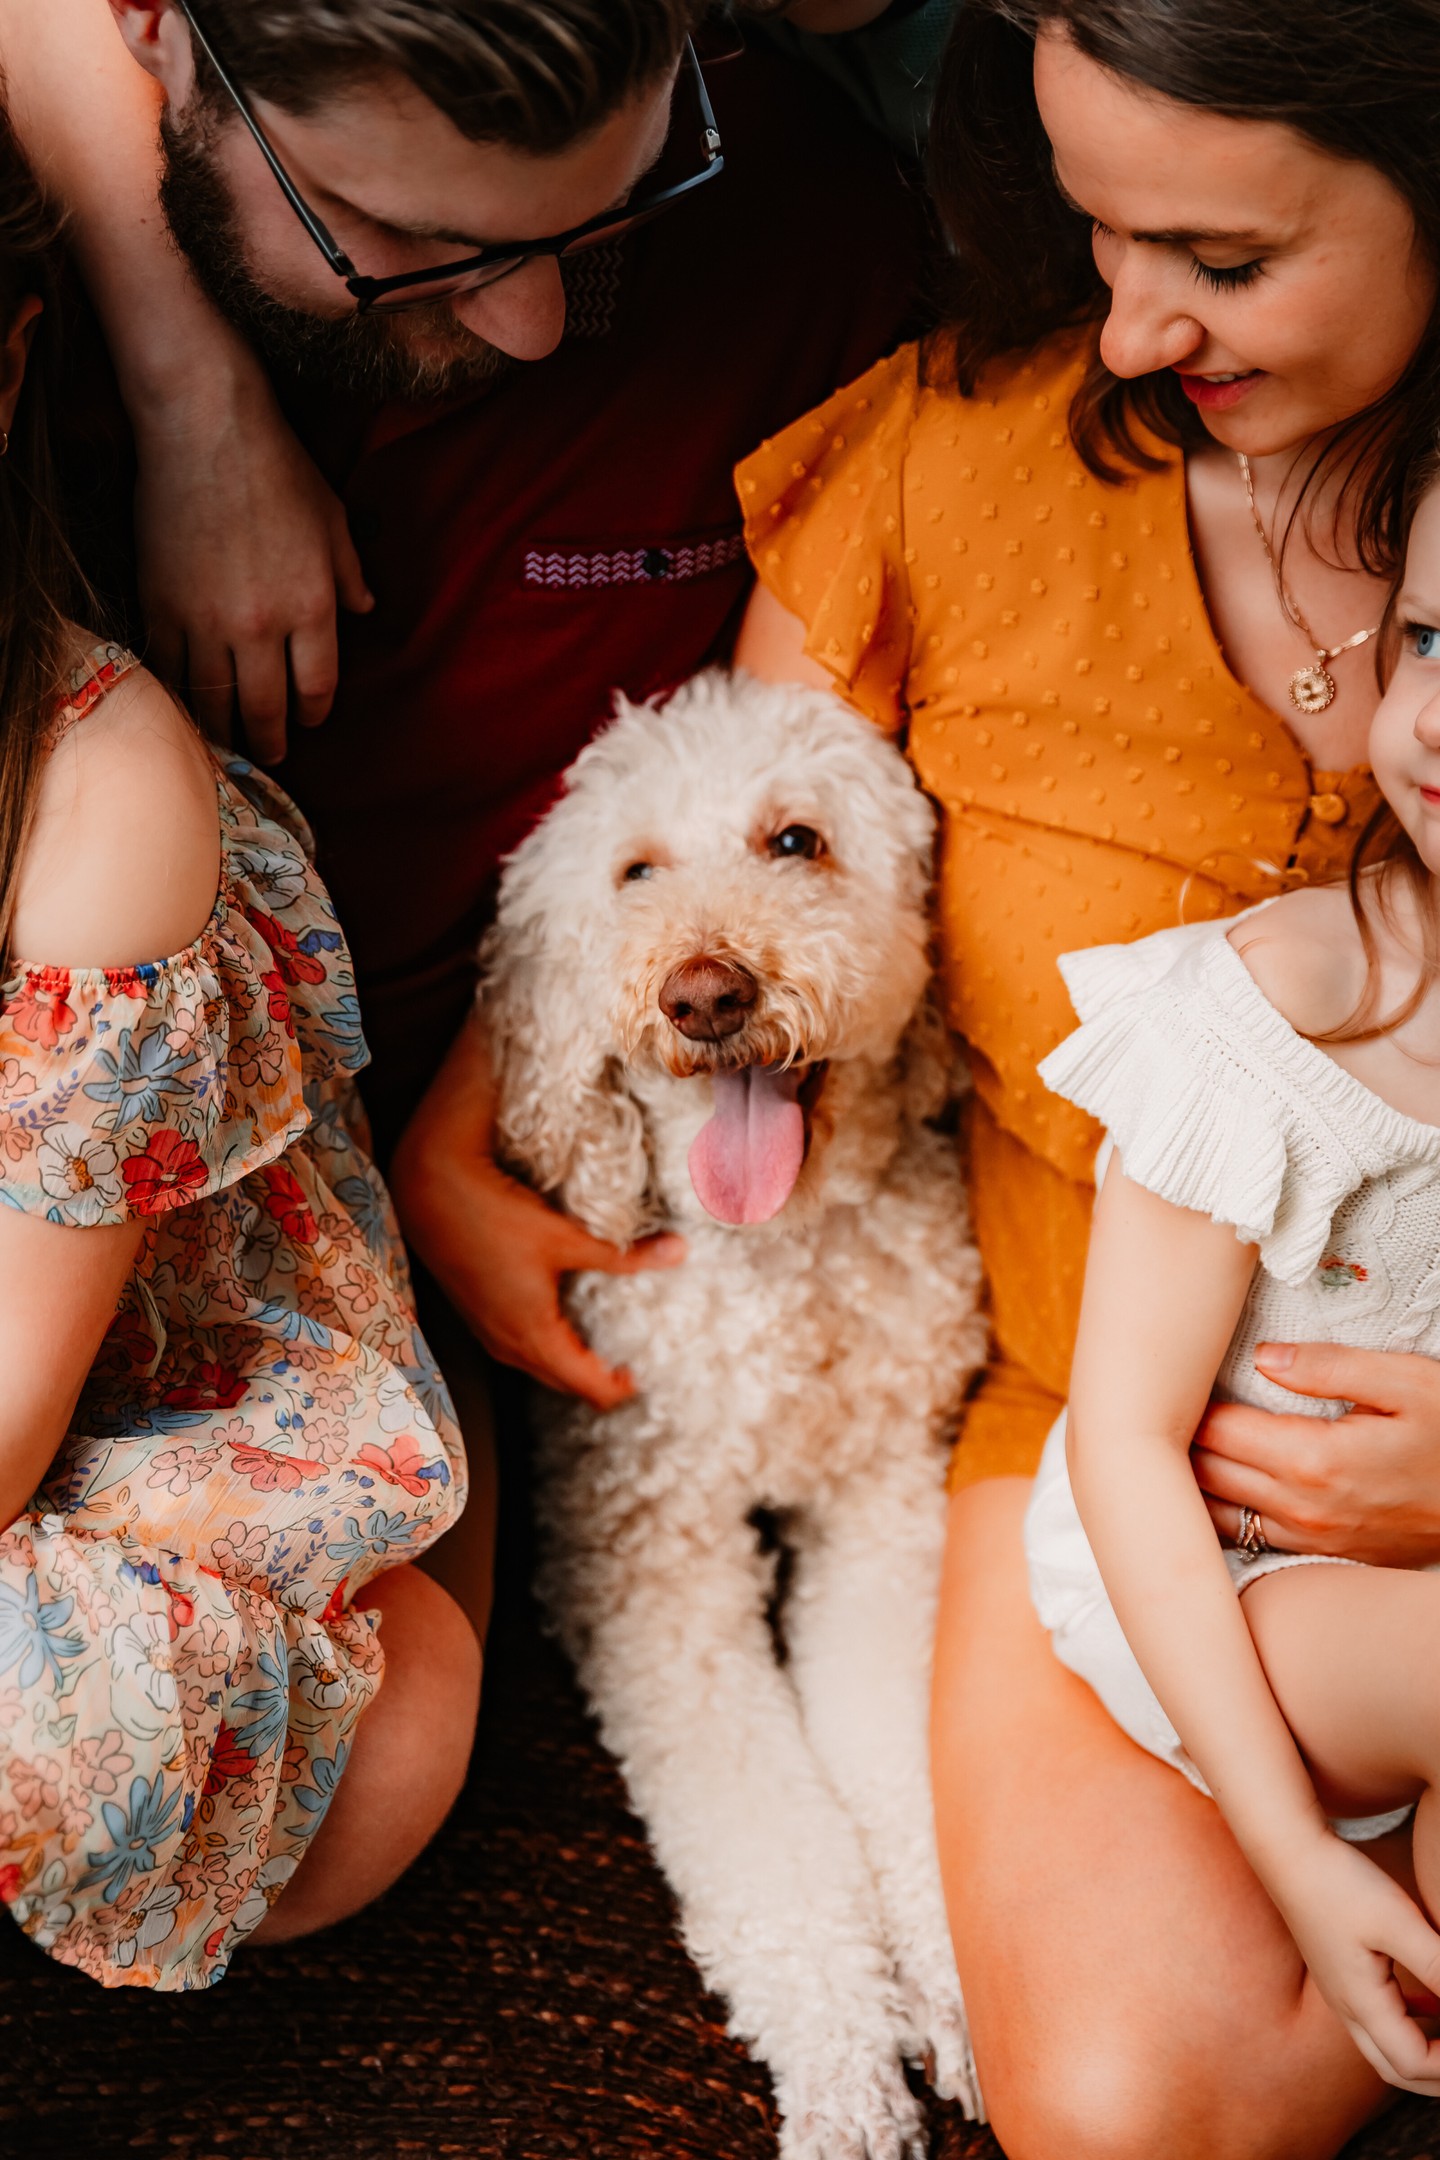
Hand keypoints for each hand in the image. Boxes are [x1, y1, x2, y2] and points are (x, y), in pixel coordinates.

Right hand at [132, 355, 372, 761]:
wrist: (204, 428)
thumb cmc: (278, 468)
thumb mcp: (334, 520)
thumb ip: (351, 574)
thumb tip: (368, 610)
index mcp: (312, 608)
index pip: (317, 688)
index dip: (314, 714)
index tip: (310, 722)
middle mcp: (261, 627)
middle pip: (266, 709)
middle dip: (271, 740)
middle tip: (271, 755)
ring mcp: (206, 621)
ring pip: (213, 700)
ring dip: (223, 730)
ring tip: (228, 744)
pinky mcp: (160, 605)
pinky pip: (169, 670)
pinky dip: (178, 695)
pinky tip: (185, 706)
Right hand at [388, 1017, 684, 1408]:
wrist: (430, 1191)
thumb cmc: (497, 1215)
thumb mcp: (567, 1237)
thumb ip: (624, 1256)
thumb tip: (680, 1251)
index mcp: (534, 1338)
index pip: (590, 1389)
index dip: (625, 1386)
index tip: (652, 1365)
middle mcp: (509, 1347)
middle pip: (567, 1383)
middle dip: (603, 1377)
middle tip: (639, 1353)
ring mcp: (490, 1334)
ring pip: (542, 1366)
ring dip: (576, 1360)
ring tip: (610, 1338)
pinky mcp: (480, 1316)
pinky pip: (523, 1347)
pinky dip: (551, 1343)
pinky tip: (568, 1314)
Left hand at [1192, 1342, 1439, 1567]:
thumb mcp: (1406, 1383)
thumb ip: (1330, 1366)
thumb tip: (1264, 1356)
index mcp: (1315, 1460)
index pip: (1217, 1430)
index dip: (1187, 1401)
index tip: (1172, 1378)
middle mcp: (1302, 1508)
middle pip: (1204, 1475)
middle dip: (1175, 1441)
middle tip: (1156, 1406)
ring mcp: (1311, 1540)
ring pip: (1215, 1516)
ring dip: (1189, 1482)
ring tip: (1171, 1446)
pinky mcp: (1321, 1555)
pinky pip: (1247, 1540)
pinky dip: (1218, 1514)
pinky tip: (1210, 1487)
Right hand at [1270, 1833, 1439, 2094]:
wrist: (1288, 1852)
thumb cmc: (1340, 1883)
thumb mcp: (1398, 1923)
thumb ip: (1438, 1965)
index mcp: (1361, 2003)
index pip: (1413, 2063)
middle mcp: (1347, 2007)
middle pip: (1396, 2069)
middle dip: (1437, 2079)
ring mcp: (1340, 1991)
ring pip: (1386, 2047)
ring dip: (1424, 2053)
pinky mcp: (1340, 1972)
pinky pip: (1380, 2018)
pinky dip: (1412, 2025)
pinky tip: (1430, 2003)